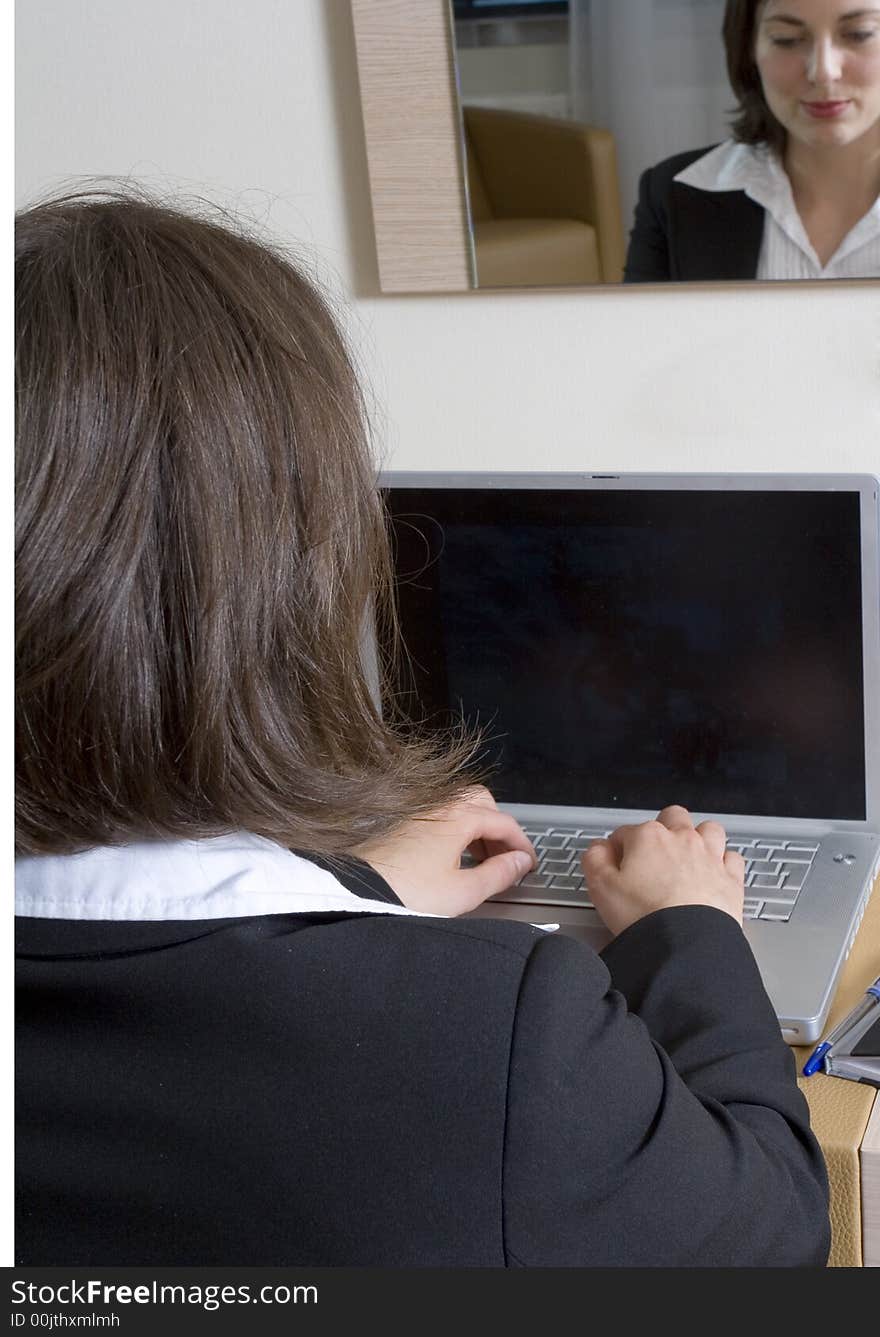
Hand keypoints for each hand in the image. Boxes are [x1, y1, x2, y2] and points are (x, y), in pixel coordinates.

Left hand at [355, 786, 535, 915]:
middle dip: (500, 827)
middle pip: (482, 803)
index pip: (504, 821)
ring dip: (479, 829)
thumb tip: (519, 863)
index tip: (529, 863)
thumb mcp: (464, 892)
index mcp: (458, 818)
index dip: (522, 843)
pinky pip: (441, 818)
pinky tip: (457, 858)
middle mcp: (439, 808)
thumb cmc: (407, 894)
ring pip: (460, 808)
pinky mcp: (404, 827)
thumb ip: (499, 874)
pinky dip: (458, 831)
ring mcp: (419, 815)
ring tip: (484, 862)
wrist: (359, 895)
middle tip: (507, 857)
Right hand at [581, 804, 744, 936]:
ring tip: (688, 854)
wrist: (685, 943)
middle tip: (654, 851)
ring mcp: (709, 856)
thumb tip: (598, 848)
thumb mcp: (601, 887)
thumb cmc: (646, 916)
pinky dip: (723, 861)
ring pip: (708, 829)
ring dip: (699, 837)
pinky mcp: (730, 878)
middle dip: (662, 827)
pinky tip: (714, 871)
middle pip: (672, 817)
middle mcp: (682, 840)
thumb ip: (595, 860)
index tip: (616, 864)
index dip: (618, 848)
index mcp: (648, 838)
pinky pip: (731, 857)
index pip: (626, 832)